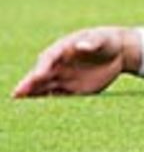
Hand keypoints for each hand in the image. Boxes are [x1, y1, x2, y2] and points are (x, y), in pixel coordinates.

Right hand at [11, 27, 140, 97]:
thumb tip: (80, 45)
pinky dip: (48, 103)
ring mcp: (64, 77)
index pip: (49, 57)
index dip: (42, 66)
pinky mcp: (72, 89)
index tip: (37, 75)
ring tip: (21, 105)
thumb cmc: (107, 41)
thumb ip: (92, 42)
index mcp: (63, 48)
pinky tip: (39, 112)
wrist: (118, 51)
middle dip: (29, 83)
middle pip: (41, 74)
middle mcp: (59, 64)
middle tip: (17, 94)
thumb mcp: (102, 39)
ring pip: (45, 87)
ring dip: (34, 95)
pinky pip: (57, 96)